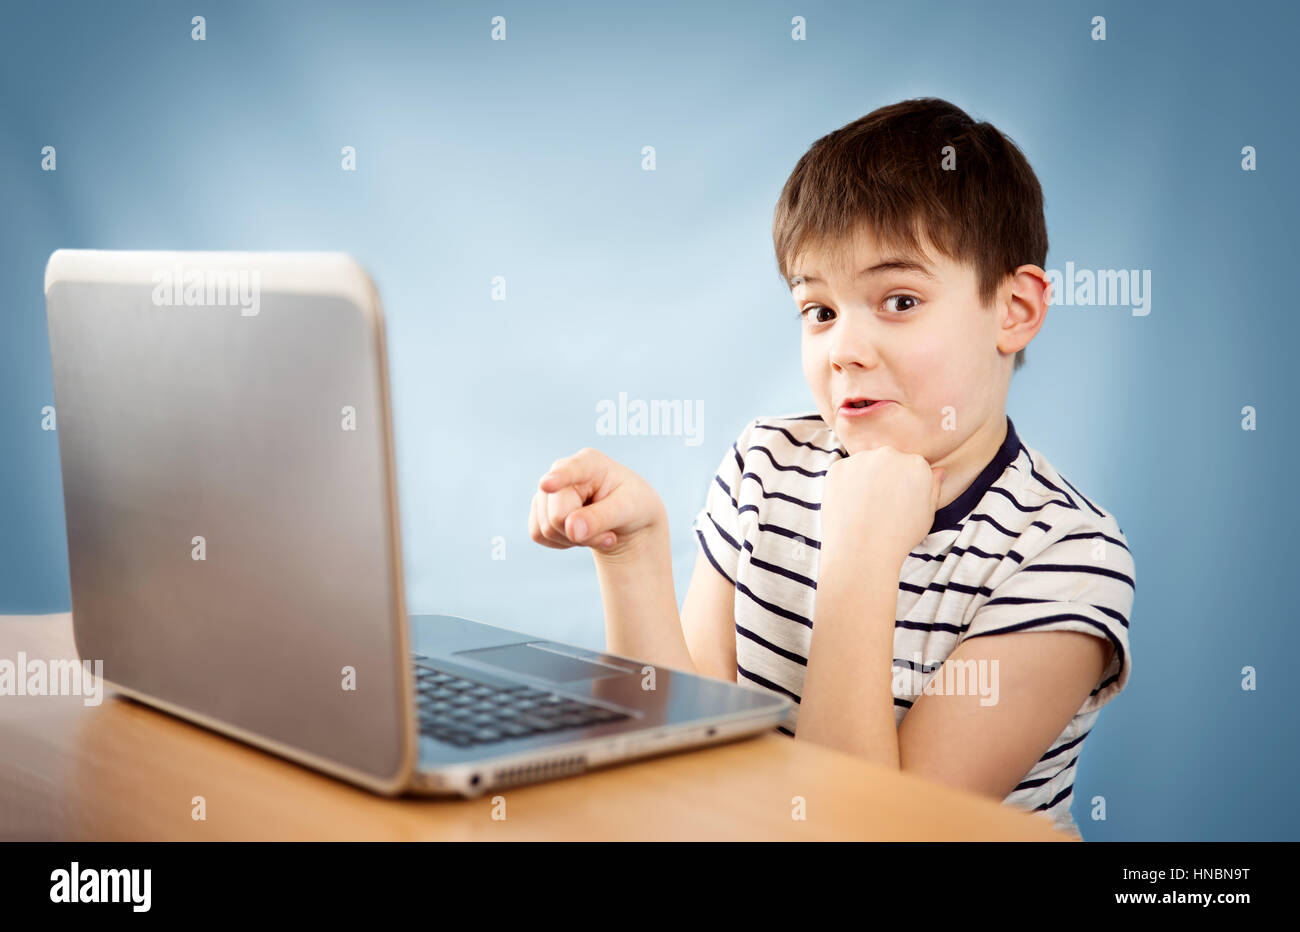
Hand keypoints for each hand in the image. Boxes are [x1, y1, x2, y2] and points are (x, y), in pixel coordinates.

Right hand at [529, 447, 666, 558]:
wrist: (627, 519)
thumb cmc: (632, 506)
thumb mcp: (627, 510)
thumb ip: (600, 518)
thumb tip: (572, 529)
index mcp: (590, 462)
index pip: (570, 471)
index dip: (557, 479)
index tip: (547, 485)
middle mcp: (562, 471)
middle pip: (556, 515)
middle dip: (581, 533)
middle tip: (609, 536)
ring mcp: (547, 490)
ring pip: (546, 528)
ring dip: (575, 540)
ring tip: (599, 532)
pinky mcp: (539, 509)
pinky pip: (538, 534)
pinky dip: (562, 543)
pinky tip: (581, 534)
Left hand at [819, 446, 945, 575]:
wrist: (861, 553)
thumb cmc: (899, 538)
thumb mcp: (927, 515)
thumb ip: (933, 489)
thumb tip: (938, 471)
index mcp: (916, 464)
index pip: (912, 465)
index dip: (906, 486)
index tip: (900, 503)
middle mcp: (889, 455)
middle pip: (888, 460)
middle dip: (886, 478)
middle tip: (881, 507)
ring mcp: (861, 460)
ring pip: (865, 464)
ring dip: (865, 479)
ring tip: (865, 509)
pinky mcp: (838, 468)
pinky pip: (844, 472)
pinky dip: (845, 485)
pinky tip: (850, 507)